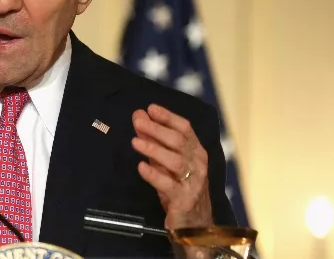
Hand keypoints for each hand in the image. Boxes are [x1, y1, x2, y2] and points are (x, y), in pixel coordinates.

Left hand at [131, 104, 211, 228]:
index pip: (185, 129)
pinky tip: (141, 167)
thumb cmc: (179, 188)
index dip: (168, 117)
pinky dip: (154, 175)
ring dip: (154, 150)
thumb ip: (154, 141)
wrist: (194, 224)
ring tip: (135, 142)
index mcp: (196, 152)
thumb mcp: (166, 163)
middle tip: (138, 122)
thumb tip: (139, 117)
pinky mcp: (184, 200)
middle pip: (179, 142)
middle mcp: (198, 165)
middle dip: (157, 130)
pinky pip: (169, 185)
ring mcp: (193, 183)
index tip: (150, 108)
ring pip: (176, 162)